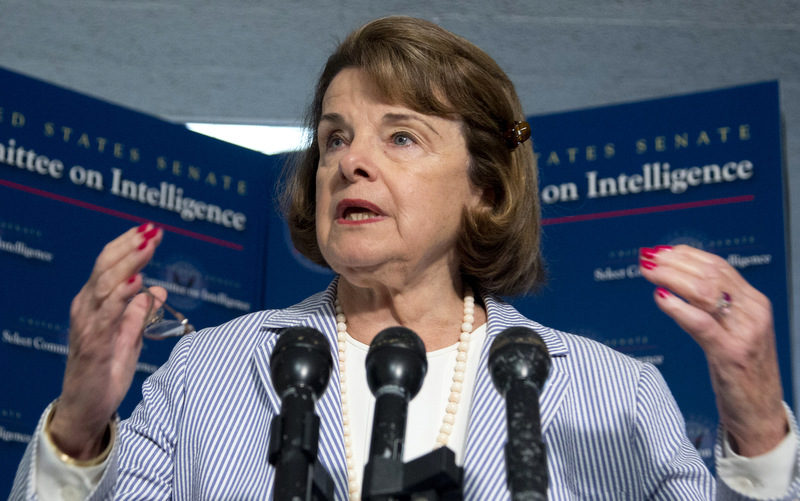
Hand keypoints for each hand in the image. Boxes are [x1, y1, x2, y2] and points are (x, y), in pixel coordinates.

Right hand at [49, 223, 164, 459]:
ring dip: (128, 264)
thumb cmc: (105, 372)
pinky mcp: (93, 345)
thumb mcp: (130, 337)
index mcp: (95, 303)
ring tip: (147, 247)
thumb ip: (141, 312)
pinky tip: (136, 282)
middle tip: (152, 231)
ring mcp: (88, 326)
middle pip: (106, 268)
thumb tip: (159, 288)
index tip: (151, 230)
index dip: (129, 245)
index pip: (109, 264)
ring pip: (105, 285)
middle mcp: (87, 309)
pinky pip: (107, 315)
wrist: (87, 409)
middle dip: (130, 247)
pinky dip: (121, 296)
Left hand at [639, 244, 787, 456]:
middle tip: (647, 258)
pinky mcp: (731, 354)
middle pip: (710, 274)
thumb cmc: (740, 371)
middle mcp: (753, 312)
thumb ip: (712, 306)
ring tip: (648, 272)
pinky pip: (701, 323)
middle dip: (674, 262)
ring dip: (671, 277)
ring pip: (705, 292)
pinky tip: (660, 298)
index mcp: (754, 302)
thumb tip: (677, 279)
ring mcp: (744, 333)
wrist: (759, 412)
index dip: (686, 255)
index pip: (718, 266)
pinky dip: (678, 307)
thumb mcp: (731, 330)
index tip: (660, 251)